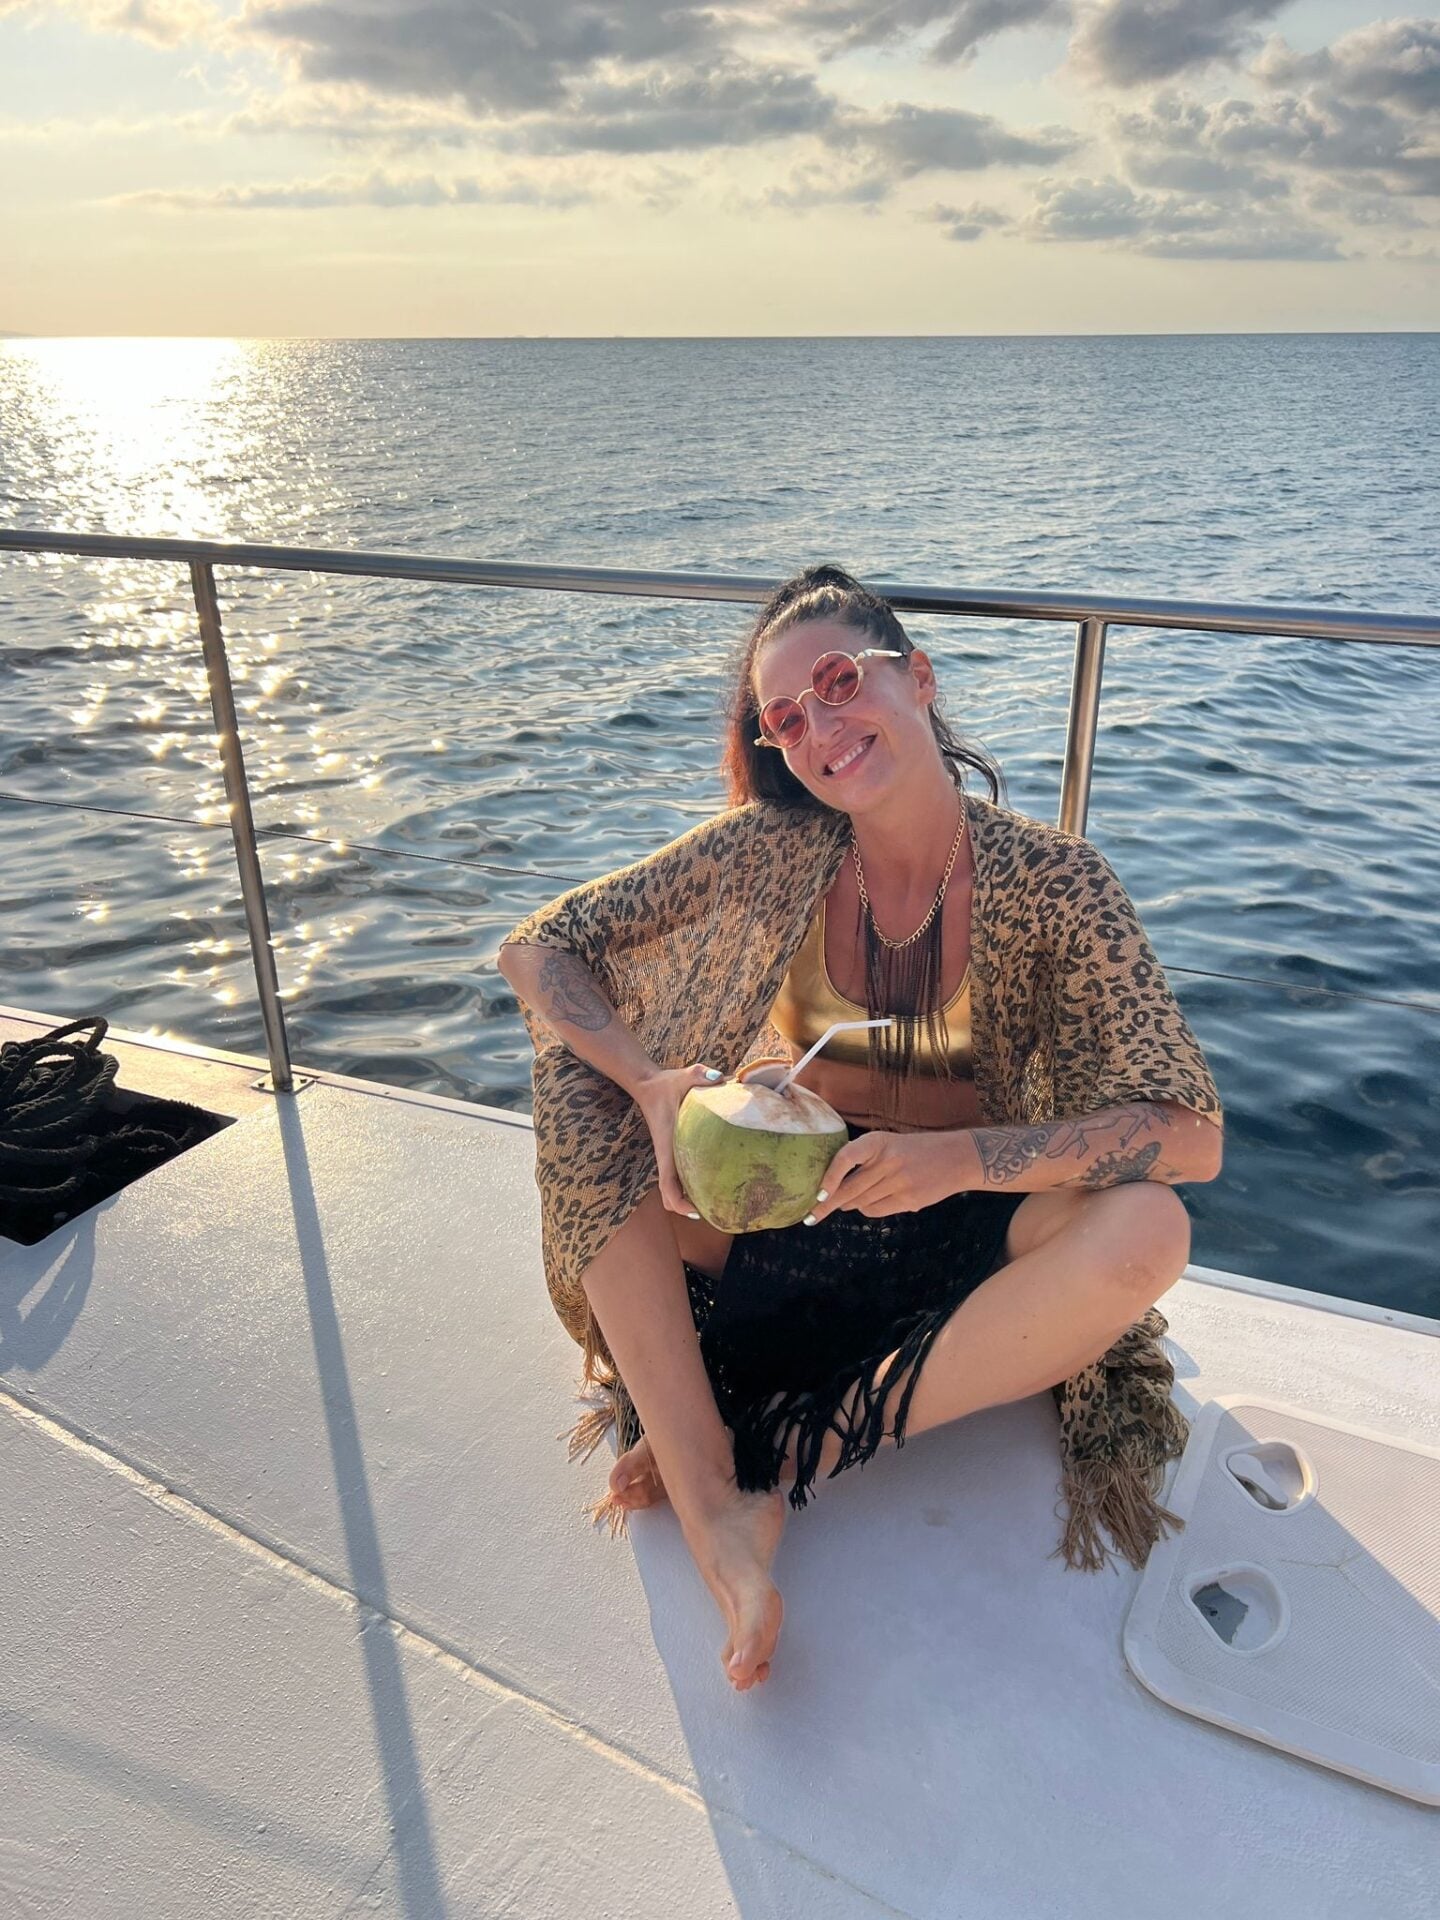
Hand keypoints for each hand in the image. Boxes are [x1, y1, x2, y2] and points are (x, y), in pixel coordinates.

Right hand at [633, 1061, 729, 1216]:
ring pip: (674, 1188)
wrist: (648, 1084)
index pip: (667, 1184)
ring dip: (689, 1200)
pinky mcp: (674, 1151)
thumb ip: (700, 1075)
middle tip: (715, 1213)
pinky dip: (690, 1186)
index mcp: (668, 1146)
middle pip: (670, 1195)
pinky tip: (713, 1182)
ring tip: (716, 1204)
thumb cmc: (666, 1083)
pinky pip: (679, 1176)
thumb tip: (721, 1078)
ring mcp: (670, 1155)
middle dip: (687, 1209)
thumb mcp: (683, 1076)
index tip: (696, 1212)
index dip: (679, 1203)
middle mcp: (667, 1155)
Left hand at [806, 1129, 966, 1222]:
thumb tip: (832, 1186)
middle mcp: (888, 1160)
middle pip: (849, 1188)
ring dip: (849, 1206)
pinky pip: (876, 1211)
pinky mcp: (909, 1200)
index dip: (829, 1178)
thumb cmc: (915, 1151)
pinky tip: (871, 1203)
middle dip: (826, 1205)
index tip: (817, 1194)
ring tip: (845, 1203)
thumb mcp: (889, 1144)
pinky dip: (867, 1210)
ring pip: (861, 1202)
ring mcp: (899, 1182)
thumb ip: (864, 1159)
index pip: (845, 1158)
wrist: (957, 1158)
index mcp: (878, 1141)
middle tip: (808, 1217)